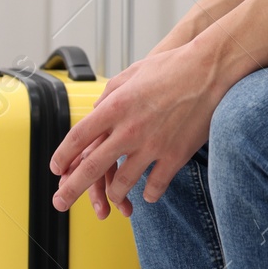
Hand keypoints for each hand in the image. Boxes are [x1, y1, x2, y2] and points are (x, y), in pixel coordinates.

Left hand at [49, 41, 227, 214]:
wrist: (210, 69)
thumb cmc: (173, 66)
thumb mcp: (132, 72)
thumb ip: (110, 94)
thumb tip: (96, 111)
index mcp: (116, 106)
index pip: (78, 137)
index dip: (62, 156)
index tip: (57, 168)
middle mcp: (130, 129)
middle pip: (92, 168)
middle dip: (71, 190)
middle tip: (61, 202)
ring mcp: (152, 145)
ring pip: (122, 184)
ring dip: (114, 194)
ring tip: (114, 198)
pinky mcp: (175, 155)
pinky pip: (155, 186)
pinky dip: (149, 194)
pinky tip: (148, 194)